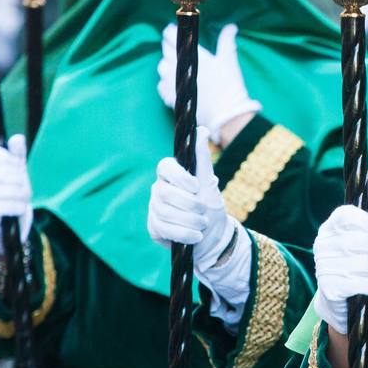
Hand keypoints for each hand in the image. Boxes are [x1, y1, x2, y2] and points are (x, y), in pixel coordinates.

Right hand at [146, 127, 239, 272]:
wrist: (213, 237)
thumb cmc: (211, 206)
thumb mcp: (209, 183)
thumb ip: (203, 158)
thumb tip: (202, 130)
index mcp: (172, 175)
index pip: (165, 166)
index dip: (179, 177)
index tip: (196, 186)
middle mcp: (159, 189)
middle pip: (165, 193)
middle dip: (189, 204)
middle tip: (204, 210)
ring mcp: (155, 208)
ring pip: (165, 212)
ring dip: (190, 221)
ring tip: (203, 224)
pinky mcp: (154, 227)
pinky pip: (164, 229)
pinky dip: (184, 234)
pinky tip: (195, 236)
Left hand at [157, 23, 261, 143]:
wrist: (225, 115)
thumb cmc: (229, 86)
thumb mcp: (229, 61)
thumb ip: (227, 41)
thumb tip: (231, 27)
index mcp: (193, 55)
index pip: (171, 37)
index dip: (170, 32)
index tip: (172, 30)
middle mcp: (179, 67)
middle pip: (165, 51)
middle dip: (169, 46)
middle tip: (175, 45)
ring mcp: (173, 83)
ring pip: (162, 67)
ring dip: (167, 63)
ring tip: (176, 64)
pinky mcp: (171, 97)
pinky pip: (161, 86)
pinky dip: (165, 82)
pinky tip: (174, 82)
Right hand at [313, 174, 367, 334]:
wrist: (341, 301)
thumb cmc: (356, 260)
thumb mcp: (366, 232)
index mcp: (330, 227)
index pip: (350, 214)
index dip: (367, 224)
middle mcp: (322, 244)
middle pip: (366, 242)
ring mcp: (323, 267)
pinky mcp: (329, 289)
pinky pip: (365, 283)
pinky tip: (363, 288)